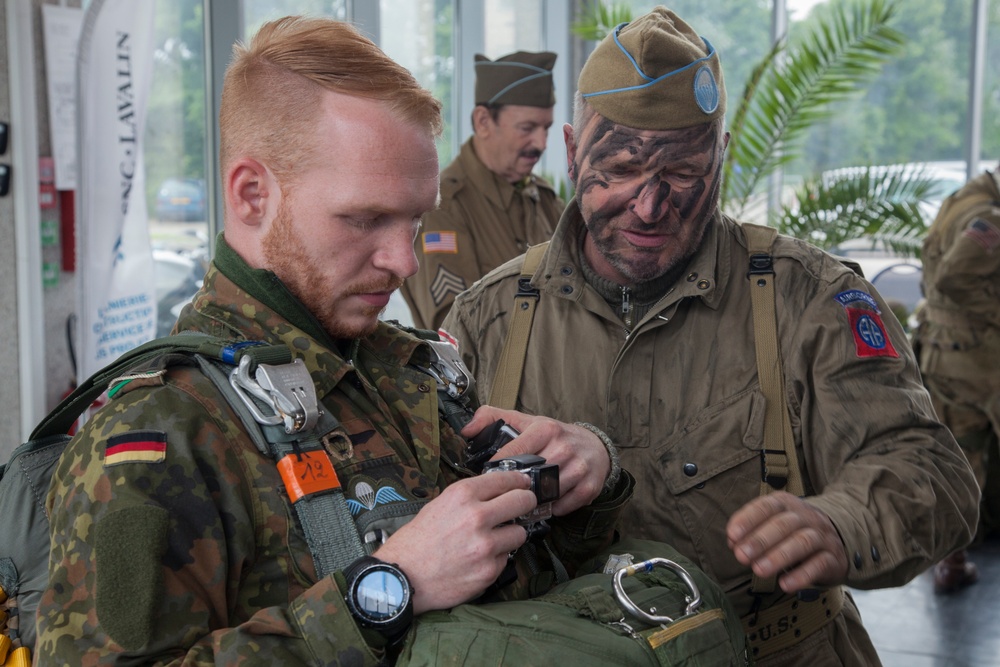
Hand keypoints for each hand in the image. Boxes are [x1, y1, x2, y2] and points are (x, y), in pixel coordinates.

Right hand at [372, 470, 534, 613]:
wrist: (403, 577)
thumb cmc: (417, 541)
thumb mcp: (440, 504)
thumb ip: (470, 498)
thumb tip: (499, 492)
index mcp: (463, 495)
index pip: (507, 479)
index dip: (519, 481)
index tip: (524, 484)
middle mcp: (477, 517)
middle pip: (524, 501)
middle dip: (525, 503)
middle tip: (522, 506)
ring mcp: (485, 545)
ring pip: (521, 533)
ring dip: (511, 535)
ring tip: (495, 539)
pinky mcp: (489, 570)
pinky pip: (507, 558)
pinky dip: (497, 558)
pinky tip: (479, 559)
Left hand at [461, 406, 610, 515]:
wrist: (594, 446)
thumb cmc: (554, 436)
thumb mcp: (526, 421)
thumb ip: (493, 418)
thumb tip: (466, 429)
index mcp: (545, 429)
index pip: (515, 451)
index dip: (498, 466)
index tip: (488, 476)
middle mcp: (563, 446)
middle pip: (531, 475)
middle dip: (516, 487)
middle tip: (504, 495)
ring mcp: (579, 467)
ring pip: (547, 493)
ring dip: (534, 500)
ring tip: (525, 501)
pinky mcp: (589, 486)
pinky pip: (564, 506)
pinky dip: (553, 508)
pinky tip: (548, 503)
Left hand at [726, 491, 848, 593]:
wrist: (836, 540)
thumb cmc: (793, 532)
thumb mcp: (772, 525)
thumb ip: (751, 531)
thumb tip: (732, 542)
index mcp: (786, 504)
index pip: (767, 506)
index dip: (748, 519)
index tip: (732, 535)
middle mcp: (806, 516)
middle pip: (784, 524)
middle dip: (760, 540)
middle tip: (741, 556)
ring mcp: (822, 536)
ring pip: (803, 542)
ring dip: (778, 557)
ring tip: (759, 571)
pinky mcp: (833, 558)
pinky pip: (819, 564)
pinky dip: (801, 575)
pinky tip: (785, 585)